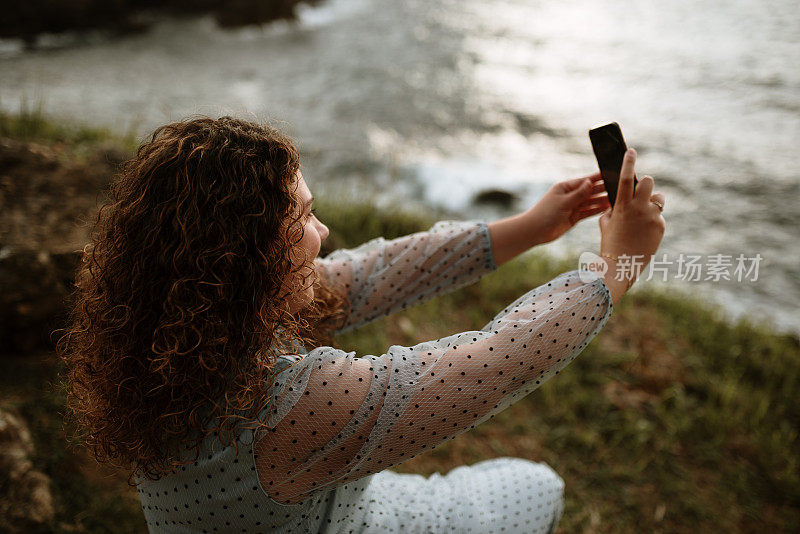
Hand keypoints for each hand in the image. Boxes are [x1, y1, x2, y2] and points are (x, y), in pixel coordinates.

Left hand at [526, 172, 610, 244]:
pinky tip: (607, 208)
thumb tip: (591, 182)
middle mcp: (570, 195)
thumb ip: (579, 194)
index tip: (611, 173)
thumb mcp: (564, 202)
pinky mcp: (574, 217)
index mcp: (565, 187)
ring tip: (616, 198)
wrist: (534, 231)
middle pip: (590, 191)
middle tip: (619, 186)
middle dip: (603, 189)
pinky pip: (588, 212)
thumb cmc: (545, 213)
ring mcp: (572, 206)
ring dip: (602, 200)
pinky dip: (596, 210)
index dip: (598, 177)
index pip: (585, 180)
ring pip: (590, 202)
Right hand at [598, 148, 665, 302]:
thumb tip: (619, 200)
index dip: (629, 162)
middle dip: (646, 183)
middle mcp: (638, 208)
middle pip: (649, 182)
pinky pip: (659, 216)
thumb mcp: (606, 224)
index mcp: (621, 206)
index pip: (627, 178)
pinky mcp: (660, 226)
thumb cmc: (610, 244)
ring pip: (658, 198)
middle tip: (641, 190)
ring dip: (652, 201)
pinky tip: (644, 232)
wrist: (621, 265)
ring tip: (644, 214)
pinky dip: (652, 220)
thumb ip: (613, 208)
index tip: (631, 151)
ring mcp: (651, 217)